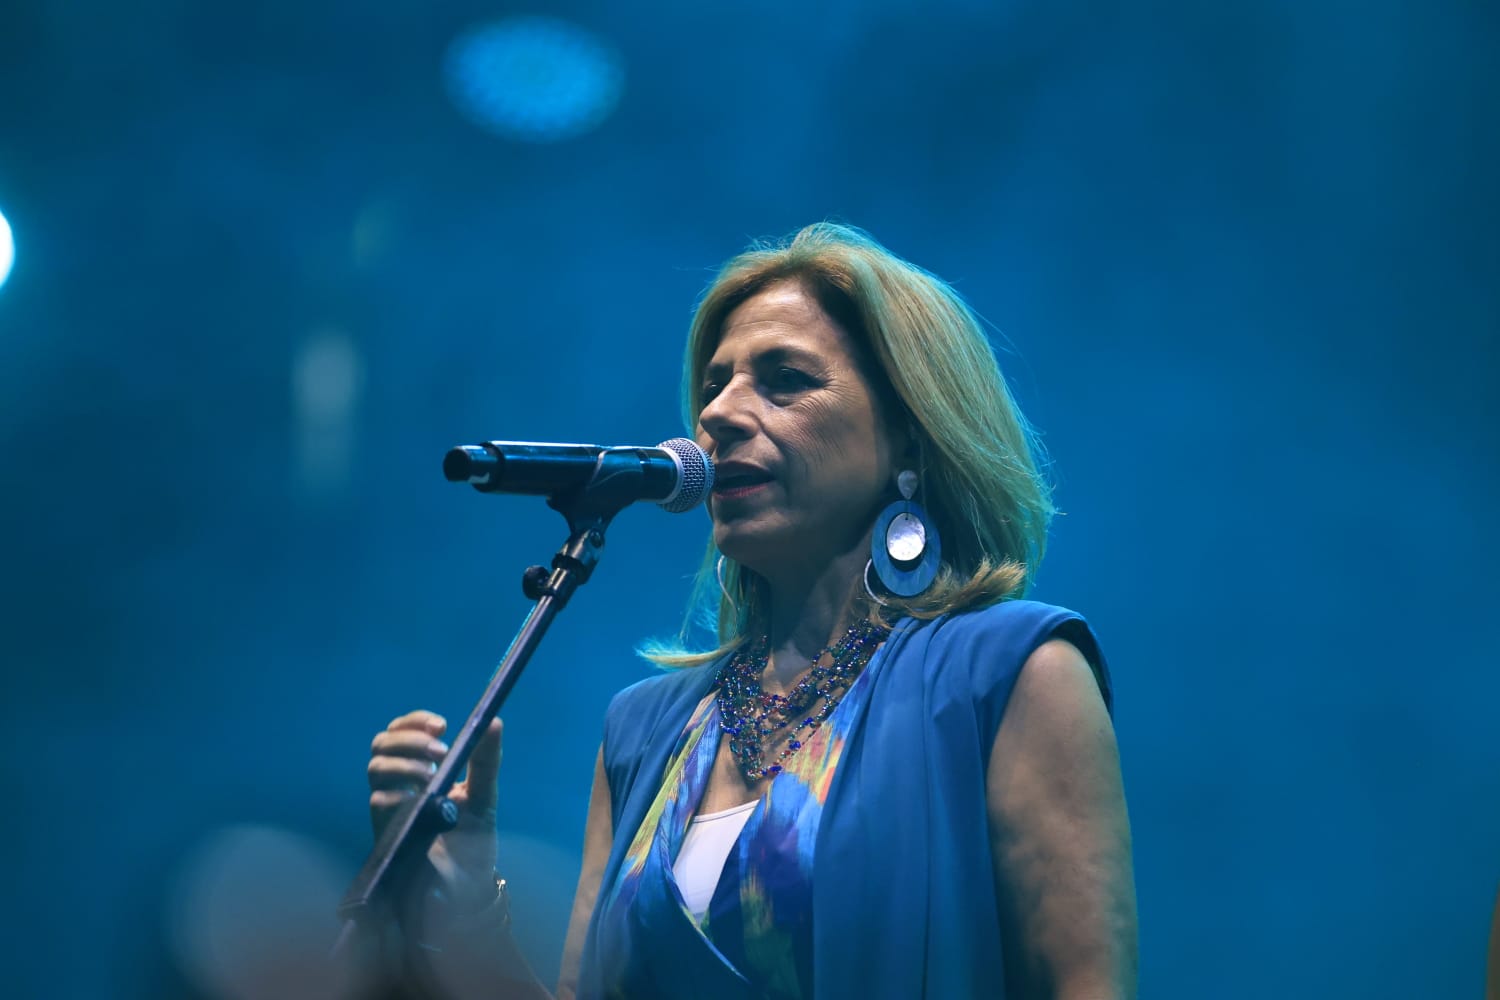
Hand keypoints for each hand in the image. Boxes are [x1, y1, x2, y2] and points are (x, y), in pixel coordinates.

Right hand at [368, 710, 503, 905]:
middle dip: (409, 738)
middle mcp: (400, 784)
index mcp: (421, 770)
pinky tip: (421, 800)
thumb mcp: (483, 795)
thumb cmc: (472, 841)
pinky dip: (399, 794)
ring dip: (405, 763)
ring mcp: (390, 807)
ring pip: (376, 768)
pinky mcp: (386, 831)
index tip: (442, 726)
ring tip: (432, 774)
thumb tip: (494, 720)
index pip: (403, 732)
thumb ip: (486, 760)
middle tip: (440, 751)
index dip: (415, 722)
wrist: (466, 887)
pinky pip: (379, 802)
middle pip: (382, 743)